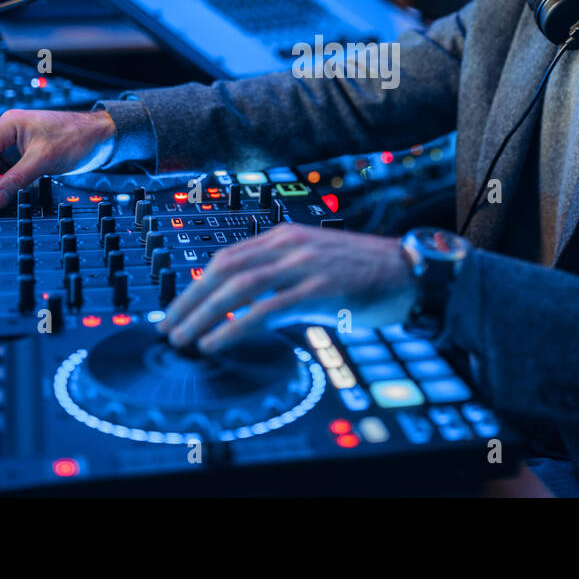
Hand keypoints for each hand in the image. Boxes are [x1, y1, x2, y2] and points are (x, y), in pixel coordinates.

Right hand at [0, 108, 114, 207]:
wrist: (101, 136)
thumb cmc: (78, 137)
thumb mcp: (44, 160)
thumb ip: (17, 179)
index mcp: (8, 125)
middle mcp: (8, 130)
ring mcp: (15, 141)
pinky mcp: (24, 151)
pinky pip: (4, 167)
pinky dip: (3, 180)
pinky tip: (8, 191)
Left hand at [158, 223, 415, 353]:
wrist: (411, 271)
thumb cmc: (366, 275)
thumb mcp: (316, 270)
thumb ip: (282, 286)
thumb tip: (249, 314)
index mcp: (285, 237)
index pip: (228, 257)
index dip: (196, 284)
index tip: (177, 308)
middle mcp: (289, 245)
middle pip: (223, 268)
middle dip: (188, 299)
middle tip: (167, 327)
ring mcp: (304, 264)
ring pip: (238, 286)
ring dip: (203, 313)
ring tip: (183, 338)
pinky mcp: (318, 288)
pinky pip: (266, 308)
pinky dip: (234, 325)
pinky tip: (216, 342)